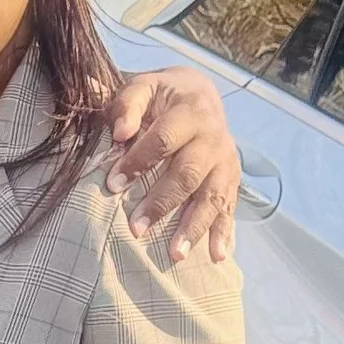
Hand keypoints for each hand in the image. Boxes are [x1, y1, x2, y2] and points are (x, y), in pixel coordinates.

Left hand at [103, 67, 241, 265]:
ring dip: (194, 227)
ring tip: (175, 254)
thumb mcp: (142, 87)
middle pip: (188, 174)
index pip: (163, 140)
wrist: (199, 94)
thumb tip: (120, 132)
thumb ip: (127, 104)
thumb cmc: (160, 97)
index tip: (112, 185)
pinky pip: (229, 208)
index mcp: (190, 111)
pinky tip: (218, 256)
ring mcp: (225, 161)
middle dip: (162, 203)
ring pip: (212, 196)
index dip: (138, 162)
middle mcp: (213, 137)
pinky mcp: (231, 179)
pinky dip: (224, 233)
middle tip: (136, 229)